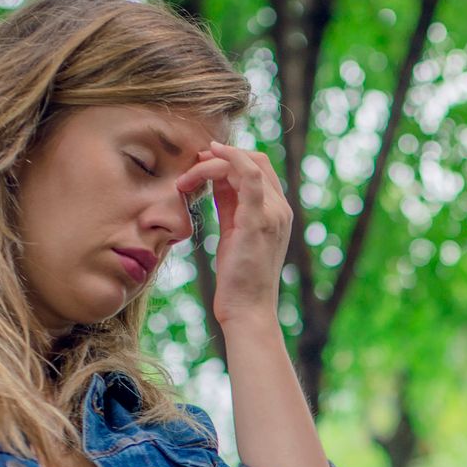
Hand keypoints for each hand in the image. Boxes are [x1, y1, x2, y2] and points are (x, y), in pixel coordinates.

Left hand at [175, 142, 290, 329]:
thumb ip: (230, 206)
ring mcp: (273, 213)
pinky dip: (227, 160)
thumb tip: (216, 182)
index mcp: (277, 212)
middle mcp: (281, 209)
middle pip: (255, 160)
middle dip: (221, 157)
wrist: (247, 309)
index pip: (259, 169)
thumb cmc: (238, 279)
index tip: (201, 166)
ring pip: (247, 164)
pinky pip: (249, 175)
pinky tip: (202, 163)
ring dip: (211, 163)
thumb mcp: (233, 233)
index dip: (230, 159)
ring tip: (186, 177)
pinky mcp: (259, 220)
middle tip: (191, 167)